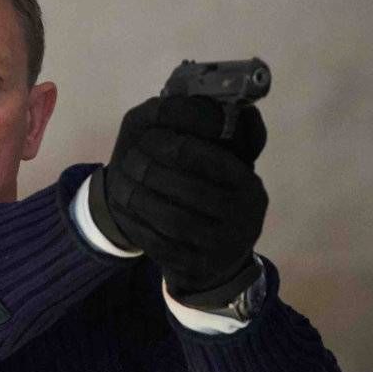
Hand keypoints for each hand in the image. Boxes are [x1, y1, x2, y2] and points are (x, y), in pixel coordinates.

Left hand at [88, 94, 267, 305]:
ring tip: (123, 183)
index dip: (181, 146)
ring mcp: (222, 247)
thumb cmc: (216, 204)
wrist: (218, 267)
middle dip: (155, 171)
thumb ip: (217, 141)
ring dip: (142, 198)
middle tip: (129, 159)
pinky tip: (126, 211)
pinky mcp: (198, 269)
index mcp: (249, 187)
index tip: (151, 135)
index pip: (216, 161)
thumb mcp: (226, 173)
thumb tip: (210, 103)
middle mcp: (243, 218)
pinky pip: (164, 246)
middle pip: (192, 191)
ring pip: (175, 220)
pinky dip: (140, 226)